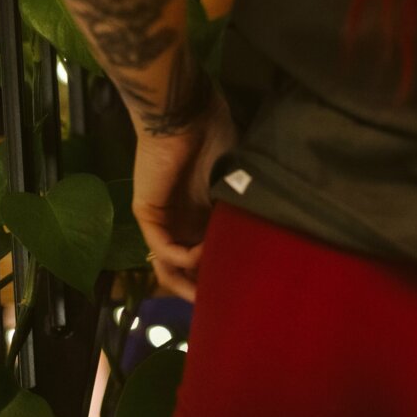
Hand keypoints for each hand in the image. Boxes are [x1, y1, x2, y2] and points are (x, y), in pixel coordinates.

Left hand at [133, 90, 236, 301]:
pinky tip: (202, 255)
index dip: (223, 268)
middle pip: (189, 264)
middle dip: (206, 285)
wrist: (185, 112)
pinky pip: (163, 247)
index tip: (244, 286)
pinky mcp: (148, 214)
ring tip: (210, 296)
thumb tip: (267, 232)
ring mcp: (163, 218)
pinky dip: (182, 257)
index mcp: (203, 209)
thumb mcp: (238, 177)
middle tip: (227, 303)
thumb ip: (242, 205)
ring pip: (171, 264)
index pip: (210, 249)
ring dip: (190, 281)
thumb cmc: (214, 134)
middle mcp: (182, 218)